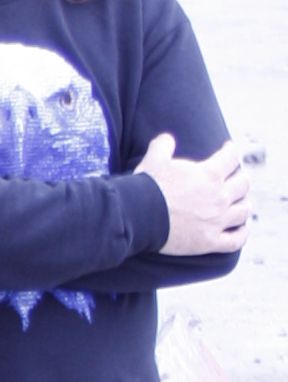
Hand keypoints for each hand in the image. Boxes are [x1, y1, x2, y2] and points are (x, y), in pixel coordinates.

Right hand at [140, 134, 253, 258]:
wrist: (137, 217)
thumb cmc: (146, 187)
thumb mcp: (154, 159)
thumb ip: (163, 145)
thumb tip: (166, 140)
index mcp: (209, 174)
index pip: (232, 157)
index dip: (231, 151)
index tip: (229, 151)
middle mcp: (218, 197)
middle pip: (243, 184)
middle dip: (240, 178)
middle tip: (234, 178)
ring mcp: (216, 221)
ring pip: (244, 211)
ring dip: (244, 204)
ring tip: (242, 202)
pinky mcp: (209, 242)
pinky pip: (236, 240)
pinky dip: (242, 234)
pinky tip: (241, 230)